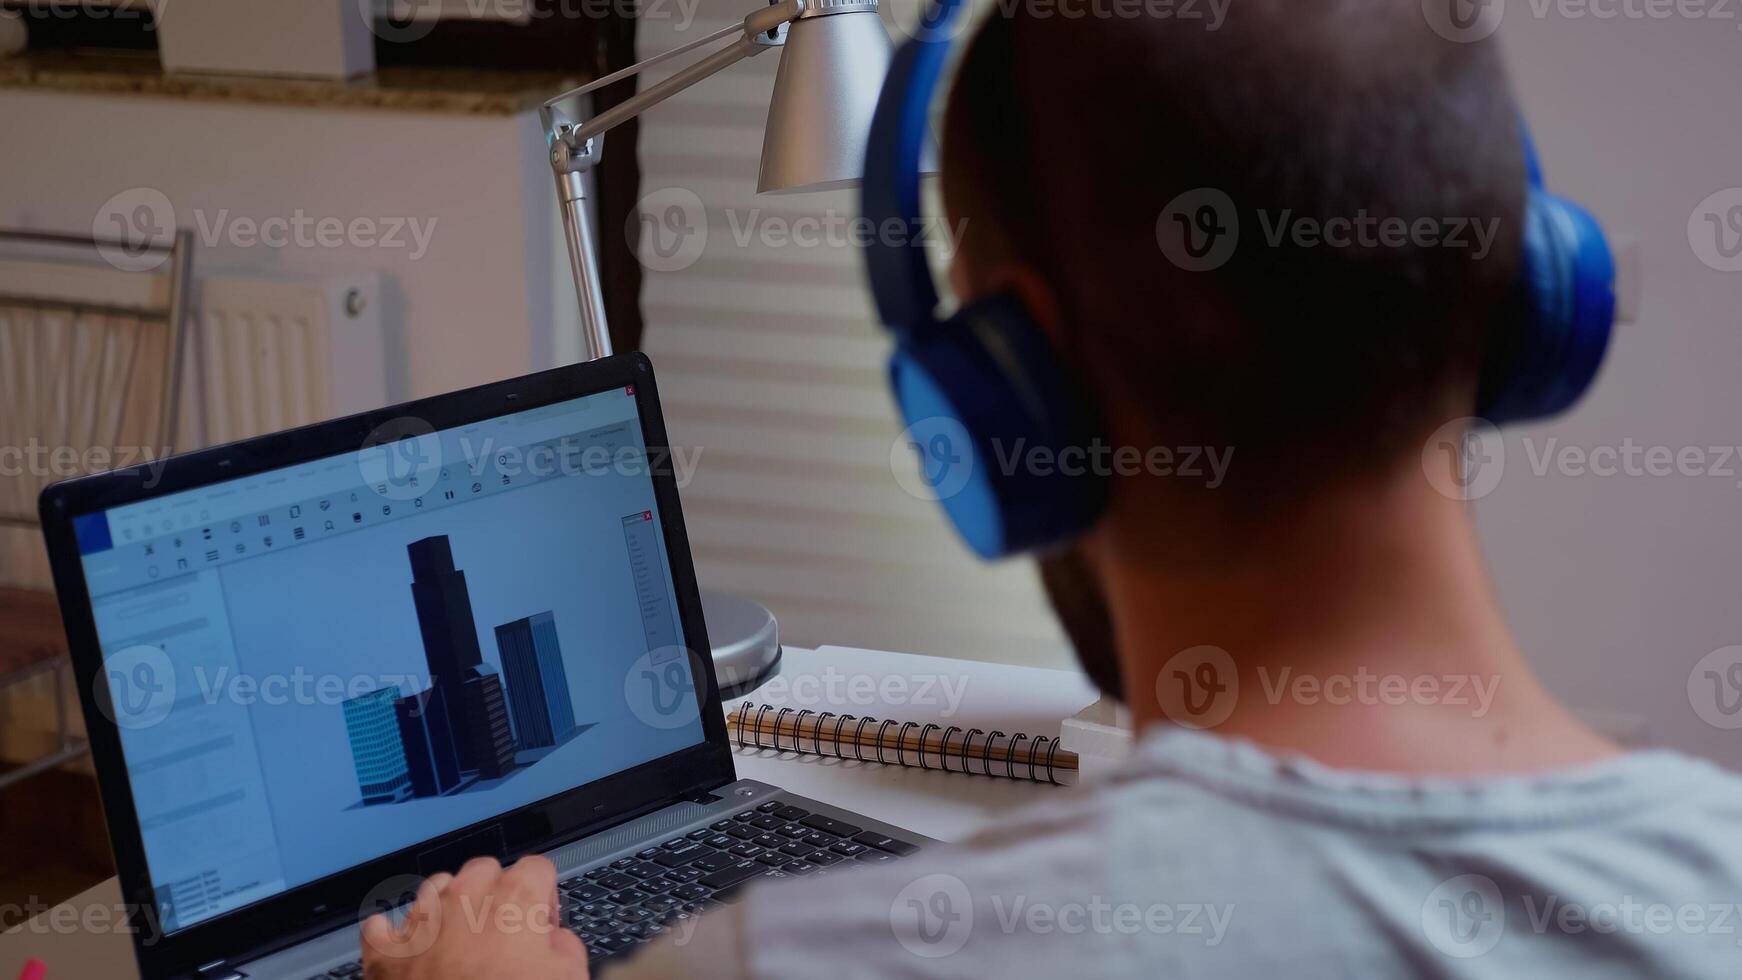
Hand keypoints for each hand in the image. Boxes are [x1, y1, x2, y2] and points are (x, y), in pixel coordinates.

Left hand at [360, 856, 589, 979]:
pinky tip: (410, 949)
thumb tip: (556, 942)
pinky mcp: (386, 954)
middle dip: (496, 893)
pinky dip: (395, 936)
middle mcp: (464, 900)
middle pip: (483, 870)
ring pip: (435, 888)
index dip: (544, 896)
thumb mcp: (570, 978)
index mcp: (514, 900)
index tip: (542, 922)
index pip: (536, 868)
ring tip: (462, 940)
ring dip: (449, 906)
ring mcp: (421, 924)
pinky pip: (382, 927)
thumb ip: (566, 947)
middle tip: (505, 931)